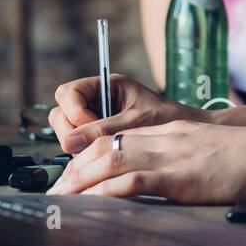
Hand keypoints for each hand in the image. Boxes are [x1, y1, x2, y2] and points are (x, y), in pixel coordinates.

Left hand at [46, 120, 245, 203]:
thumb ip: (182, 156)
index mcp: (172, 131)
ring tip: (62, 199)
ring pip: (111, 161)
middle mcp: (166, 139)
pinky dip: (108, 191)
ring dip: (80, 182)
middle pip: (106, 147)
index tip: (70, 174)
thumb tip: (162, 175)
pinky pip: (134, 181)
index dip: (87, 155)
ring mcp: (172, 156)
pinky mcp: (180, 176)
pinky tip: (93, 202)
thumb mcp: (208, 149)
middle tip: (55, 191)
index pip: (118, 137)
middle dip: (74, 171)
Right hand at [49, 74, 207, 154]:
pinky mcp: (96, 138)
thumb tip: (68, 143)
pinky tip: (104, 158)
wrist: (184, 135)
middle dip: (73, 131)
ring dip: (78, 145)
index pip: (68, 93)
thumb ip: (104, 129)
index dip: (75, 112)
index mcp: (105, 86)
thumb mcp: (136, 122)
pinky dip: (85, 153)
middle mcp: (95, 101)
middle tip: (96, 144)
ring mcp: (94, 120)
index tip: (94, 125)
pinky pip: (77, 146)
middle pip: (61, 114)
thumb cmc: (167, 120)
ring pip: (66, 132)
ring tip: (105, 151)